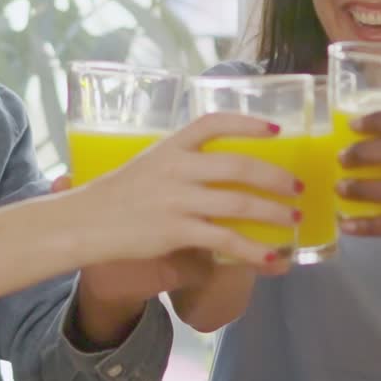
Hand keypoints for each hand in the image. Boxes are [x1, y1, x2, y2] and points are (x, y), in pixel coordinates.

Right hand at [63, 112, 298, 342]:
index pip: (213, 123)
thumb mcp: (146, 166)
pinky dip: (254, 251)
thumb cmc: (115, 196)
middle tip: (296, 188)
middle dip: (275, 177)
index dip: (248, 123)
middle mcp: (176, 168)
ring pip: (239, 203)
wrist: (84, 223)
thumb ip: (180, 166)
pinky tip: (272, 258)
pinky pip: (226, 240)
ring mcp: (177, 200)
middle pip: (239, 165)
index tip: (276, 129)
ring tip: (293, 220)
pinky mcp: (176, 231)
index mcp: (169, 146)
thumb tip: (218, 174)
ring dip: (273, 213)